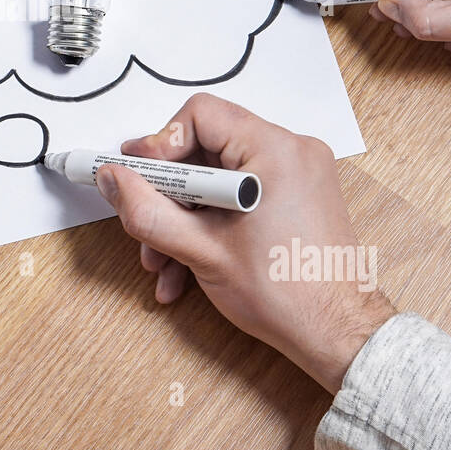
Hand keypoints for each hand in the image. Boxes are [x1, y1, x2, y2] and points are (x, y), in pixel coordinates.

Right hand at [94, 94, 395, 394]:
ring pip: (219, 178)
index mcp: (274, 151)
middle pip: (206, 147)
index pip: (201, 115)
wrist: (338, 334)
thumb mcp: (201, 251)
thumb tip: (112, 178)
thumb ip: (147, 211)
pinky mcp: (297, 196)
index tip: (136, 177)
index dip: (160, 145)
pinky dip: (212, 223)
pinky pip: (240, 195)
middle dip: (168, 194)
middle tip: (145, 224)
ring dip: (185, 217)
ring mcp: (298, 174)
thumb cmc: (287, 295)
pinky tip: (189, 268)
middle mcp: (291, 151)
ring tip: (164, 262)